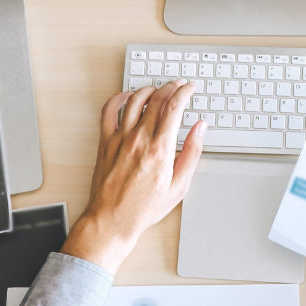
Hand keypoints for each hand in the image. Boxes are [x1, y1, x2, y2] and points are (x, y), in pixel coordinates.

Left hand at [60, 80, 206, 273]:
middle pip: (157, 100)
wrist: (112, 219)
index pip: (174, 108)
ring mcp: (120, 139)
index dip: (184, 92)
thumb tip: (200, 129)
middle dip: (171, 87)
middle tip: (178, 86)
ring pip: (135, 101)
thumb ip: (192, 153)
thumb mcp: (179, 186)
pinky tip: (127, 97)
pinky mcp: (105, 142)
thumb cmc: (144, 207)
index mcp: (160, 150)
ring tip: (158, 90)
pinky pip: (109, 111)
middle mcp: (139, 140)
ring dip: (149, 90)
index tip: (189, 88)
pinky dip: (119, 98)